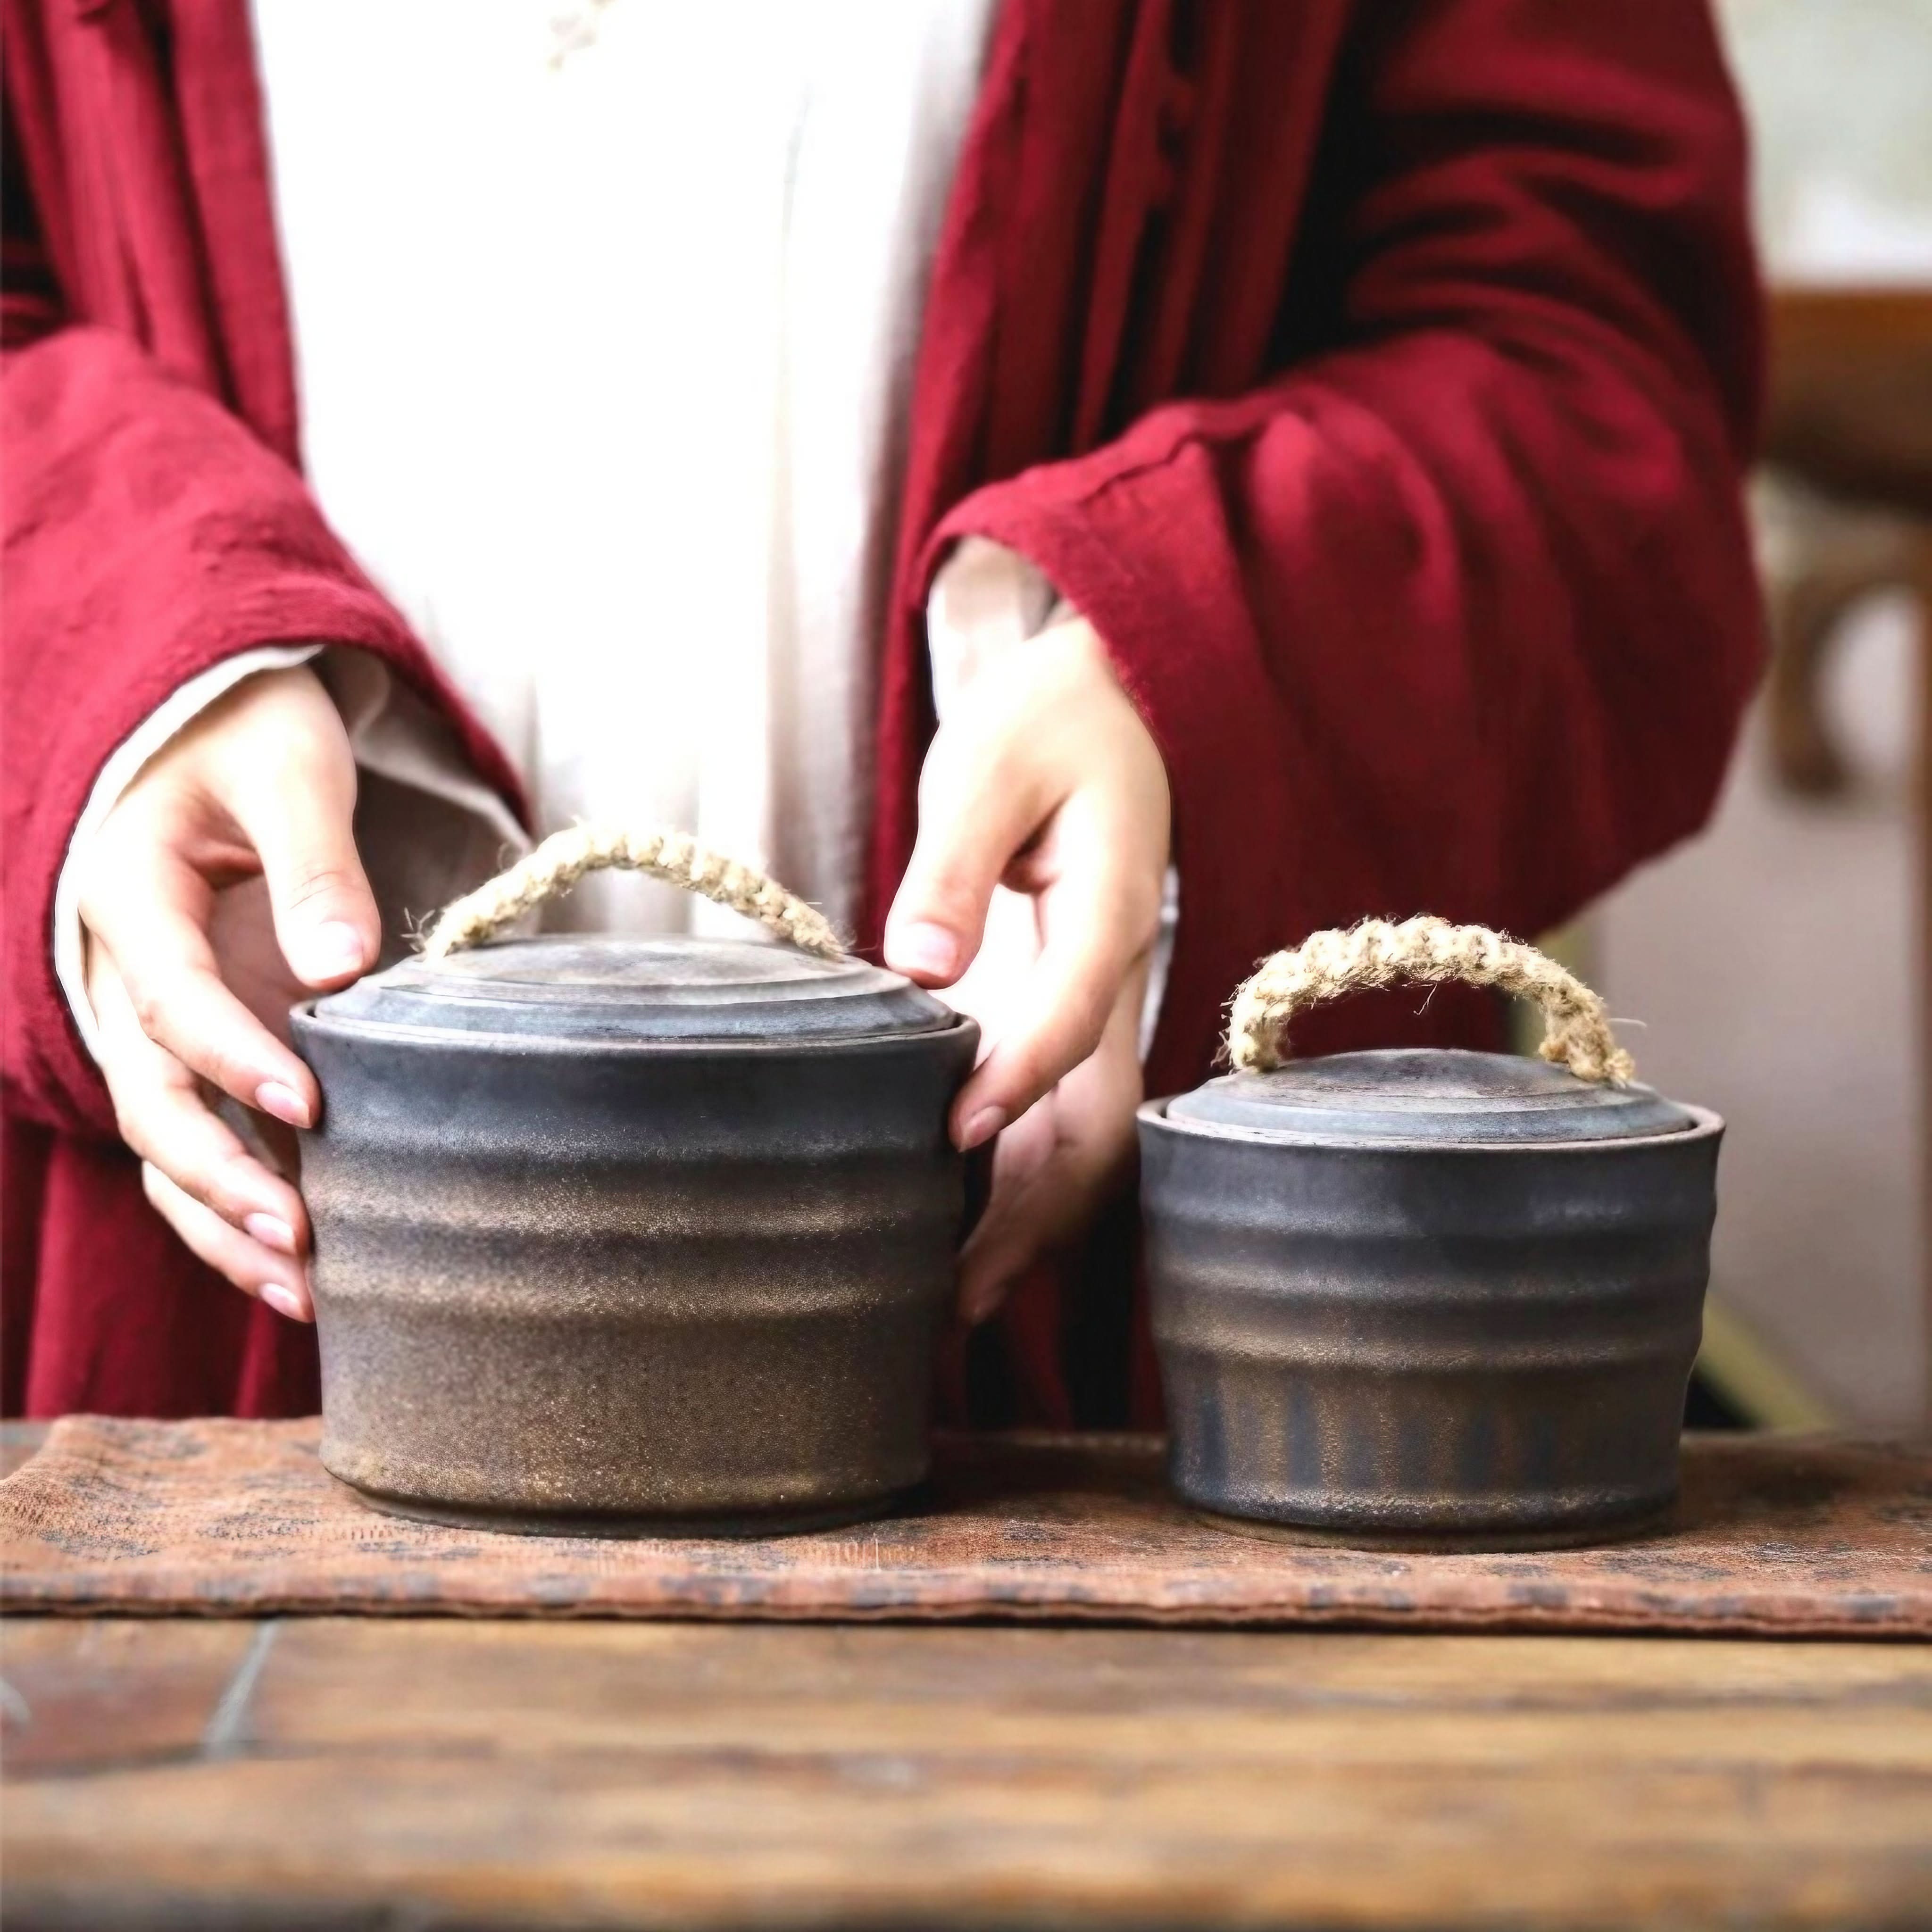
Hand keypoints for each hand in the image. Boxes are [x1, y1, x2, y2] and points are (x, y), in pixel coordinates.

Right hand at [76, 665, 378, 1321]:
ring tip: (302, 1290)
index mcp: (126, 897)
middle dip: (218, 1174)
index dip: (233, 1056)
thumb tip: (341, 969)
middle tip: (299, 1236)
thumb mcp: (288, 769)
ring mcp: (150, 1021)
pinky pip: (195, 1139)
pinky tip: (298, 1268)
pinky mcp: (190, 1045)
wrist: (212, 727)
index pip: (172, 997)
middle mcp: (119, 974)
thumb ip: (314, 863)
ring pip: (161, 1141)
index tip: (308, 1104)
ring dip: (221, 1220)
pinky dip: (232, 1207)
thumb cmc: (251, 736)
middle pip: (149, 1096)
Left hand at [884, 615, 1169, 1322]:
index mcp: (1114, 904)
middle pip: (1104, 1112)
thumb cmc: (1049, 724)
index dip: (1023, 1077)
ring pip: (1089, 1128)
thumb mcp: (990, 763)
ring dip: (1034, 1212)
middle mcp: (1120, 969)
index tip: (958, 1137)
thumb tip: (921, 967)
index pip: (1078, 1009)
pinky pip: (1062, 1106)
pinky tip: (967, 1219)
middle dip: (1041, 1206)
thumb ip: (954, 862)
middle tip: (958, 1294)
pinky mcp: (1071, 1003)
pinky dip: (1023, 1170)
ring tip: (958, 1298)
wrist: (1112, 704)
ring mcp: (1100, 996)